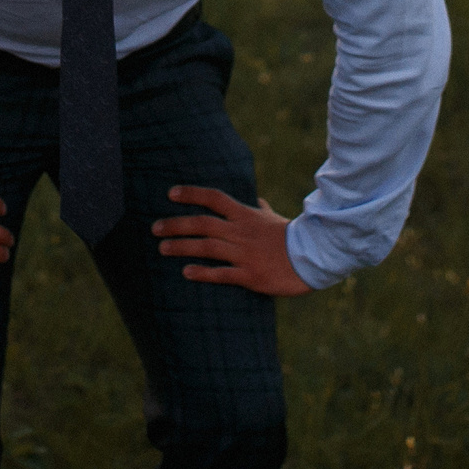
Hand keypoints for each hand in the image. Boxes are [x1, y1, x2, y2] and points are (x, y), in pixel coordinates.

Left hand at [152, 187, 311, 295]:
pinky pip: (221, 274)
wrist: (313, 258)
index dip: (191, 194)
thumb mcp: (275, 219)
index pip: (214, 198)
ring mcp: (244, 254)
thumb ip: (261, 210)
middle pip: (202, 224)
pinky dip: (203, 273)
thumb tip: (255, 201)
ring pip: (206, 247)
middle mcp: (240, 232)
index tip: (171, 193)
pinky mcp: (249, 276)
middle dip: (176, 224)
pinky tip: (186, 272)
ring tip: (162, 248)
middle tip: (154, 228)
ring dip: (182, 247)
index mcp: (245, 215)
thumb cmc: (293, 237)